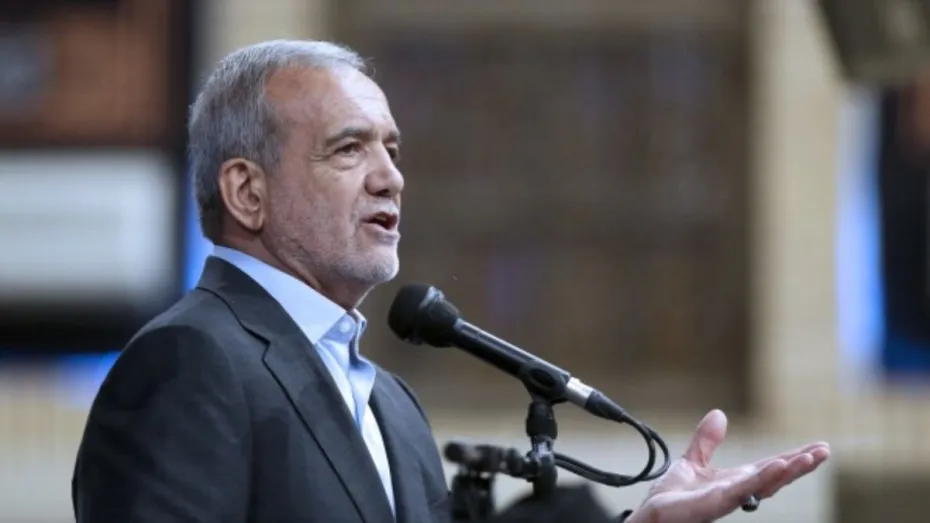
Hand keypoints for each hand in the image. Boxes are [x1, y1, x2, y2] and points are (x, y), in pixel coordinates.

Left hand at [626, 410, 829, 522]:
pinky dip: (762, 479)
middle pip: (775, 477)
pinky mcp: (716, 502)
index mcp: (736, 480)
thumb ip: (707, 441)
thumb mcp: (692, 461)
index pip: (770, 467)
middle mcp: (738, 491)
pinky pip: (744, 490)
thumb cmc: (672, 497)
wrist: (652, 516)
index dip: (793, 458)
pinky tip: (778, 467)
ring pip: (766, 484)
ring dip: (789, 471)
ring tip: (811, 457)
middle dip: (801, 465)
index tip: (818, 447)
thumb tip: (719, 414)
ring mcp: (730, 498)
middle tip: (825, 451)